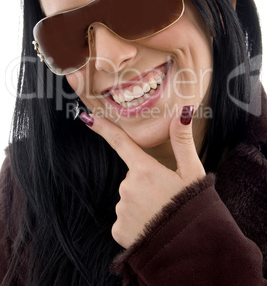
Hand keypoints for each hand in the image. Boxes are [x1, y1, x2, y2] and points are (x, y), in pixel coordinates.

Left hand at [79, 105, 204, 247]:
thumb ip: (182, 141)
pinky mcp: (118, 229)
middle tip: (166, 196)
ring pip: (129, 197)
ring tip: (161, 214)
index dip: (104, 129)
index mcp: (145, 170)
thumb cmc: (194, 208)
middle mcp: (128, 187)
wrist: (192, 251)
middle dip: (146, 182)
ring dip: (142, 203)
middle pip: (133, 176)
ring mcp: (121, 209)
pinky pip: (124, 217)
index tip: (86, 118)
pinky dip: (135, 221)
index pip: (121, 143)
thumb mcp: (192, 173)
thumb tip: (181, 112)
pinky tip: (151, 226)